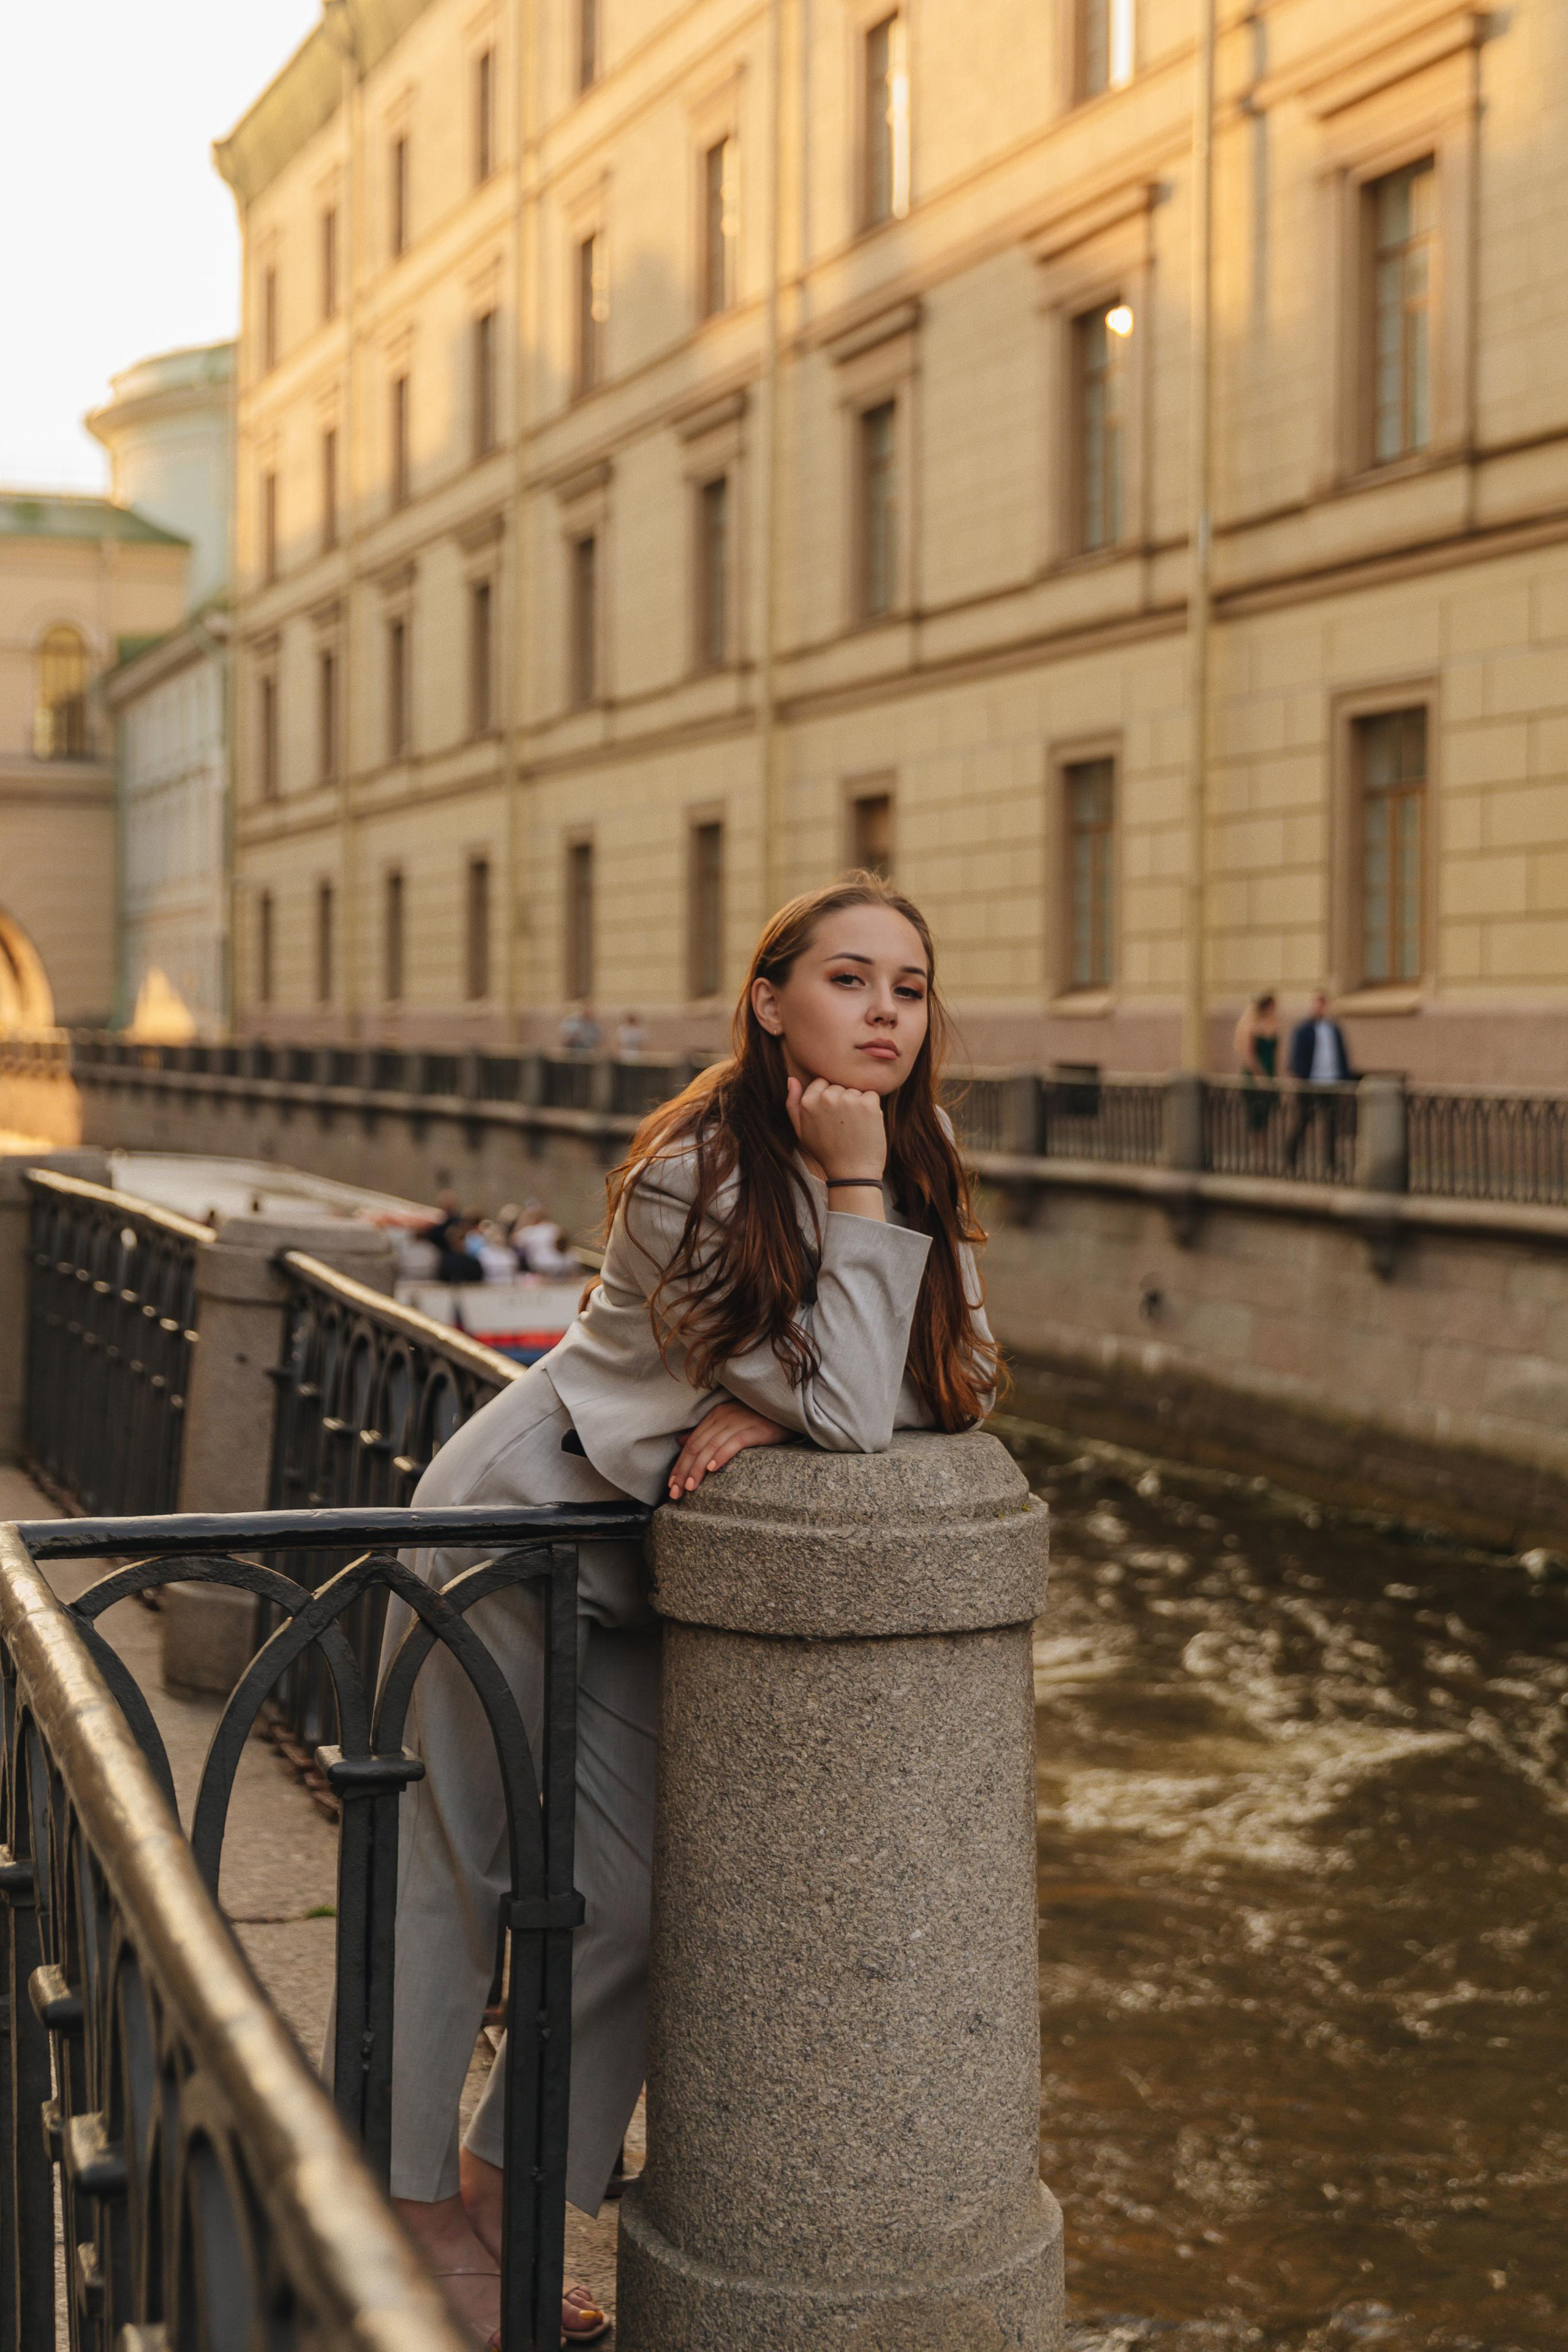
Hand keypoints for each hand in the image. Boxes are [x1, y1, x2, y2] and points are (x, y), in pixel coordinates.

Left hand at [667, 1400, 789, 1499]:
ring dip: (698, 1468)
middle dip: (684, 1470)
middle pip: (697, 1446)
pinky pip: (734, 1443)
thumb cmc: (758, 1421)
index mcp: (715, 1416)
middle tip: (675, 1492)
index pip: (691, 1443)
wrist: (787, 1412)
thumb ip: (706, 1433)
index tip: (671, 1485)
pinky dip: (721, 1455)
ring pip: (711, 1446)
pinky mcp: (754, 1429)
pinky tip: (713, 1469)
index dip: (679, 1465)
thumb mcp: (729, 1424)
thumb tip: (681, 1442)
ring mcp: (738, 1422)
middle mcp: (723, 1417)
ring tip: (690, 1486)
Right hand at [785, 1075, 886, 1181]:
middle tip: (843, 1127)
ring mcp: (847, 1099)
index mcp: (808, 1102)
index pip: (822, 1083)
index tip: (832, 1119)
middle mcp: (826, 1097)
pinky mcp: (867, 1103)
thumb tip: (791, 1079)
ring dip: (858, 1105)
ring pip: (856, 1091)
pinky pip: (872, 1095)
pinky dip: (872, 1109)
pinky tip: (866, 1126)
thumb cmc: (826, 1154)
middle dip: (844, 1102)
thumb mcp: (801, 1131)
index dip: (829, 1101)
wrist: (851, 1174)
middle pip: (840, 1087)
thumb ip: (793, 1104)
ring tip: (854, 1129)